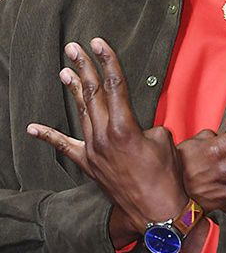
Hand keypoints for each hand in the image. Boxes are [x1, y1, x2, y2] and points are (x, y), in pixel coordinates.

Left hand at [26, 38, 187, 246]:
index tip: (99, 42)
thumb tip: (137, 125)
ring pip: (81, 112)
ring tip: (64, 70)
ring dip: (73, 89)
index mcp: (125, 126)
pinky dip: (49, 137)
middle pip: (92, 93)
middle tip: (74, 48)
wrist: (158, 209)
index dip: (107, 60)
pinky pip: (65, 147)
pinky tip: (33, 128)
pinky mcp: (89, 165)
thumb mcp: (163, 138)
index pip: (114, 84)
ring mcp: (93, 151)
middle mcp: (104, 136)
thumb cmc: (166, 174)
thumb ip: (145, 124)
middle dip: (83, 67)